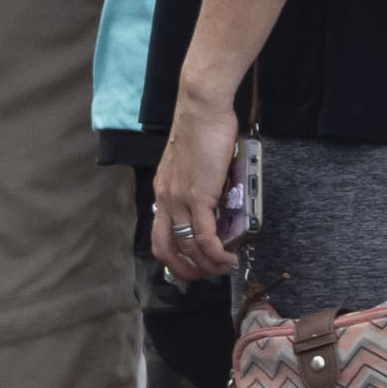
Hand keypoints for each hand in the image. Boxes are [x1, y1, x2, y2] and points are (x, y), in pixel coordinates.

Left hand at [150, 94, 248, 281]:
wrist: (201, 111)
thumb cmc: (203, 130)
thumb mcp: (195, 165)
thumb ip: (200, 185)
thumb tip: (216, 202)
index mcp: (163, 191)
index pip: (159, 233)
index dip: (172, 255)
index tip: (189, 266)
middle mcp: (165, 199)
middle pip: (166, 248)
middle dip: (185, 269)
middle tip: (204, 276)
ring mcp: (179, 200)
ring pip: (188, 246)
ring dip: (206, 264)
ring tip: (223, 269)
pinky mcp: (197, 197)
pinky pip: (204, 235)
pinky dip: (216, 252)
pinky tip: (227, 259)